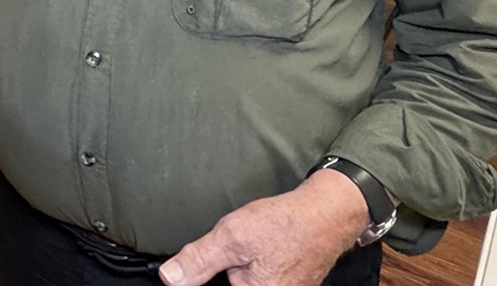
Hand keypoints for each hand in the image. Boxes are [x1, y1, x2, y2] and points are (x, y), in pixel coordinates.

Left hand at [158, 170, 366, 285]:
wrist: (326, 217)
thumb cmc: (284, 226)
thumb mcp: (232, 237)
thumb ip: (199, 260)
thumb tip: (170, 278)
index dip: (200, 280)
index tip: (206, 265)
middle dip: (217, 276)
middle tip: (235, 252)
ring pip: (238, 284)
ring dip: (230, 273)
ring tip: (246, 252)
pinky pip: (253, 280)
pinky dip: (245, 270)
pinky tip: (256, 254)